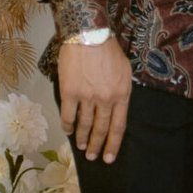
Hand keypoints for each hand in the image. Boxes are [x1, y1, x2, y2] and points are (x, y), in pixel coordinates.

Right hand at [58, 35, 131, 161]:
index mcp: (122, 94)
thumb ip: (121, 90)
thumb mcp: (125, 70)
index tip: (109, 158)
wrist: (88, 33)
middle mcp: (105, 99)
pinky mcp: (69, 92)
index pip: (118, 126)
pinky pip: (67, 115)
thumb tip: (116, 106)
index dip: (113, 144)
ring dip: (82, 138)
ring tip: (81, 147)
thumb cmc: (108, 49)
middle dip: (97, 146)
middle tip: (93, 157)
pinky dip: (67, 125)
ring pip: (84, 124)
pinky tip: (67, 131)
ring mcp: (87, 97)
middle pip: (101, 129)